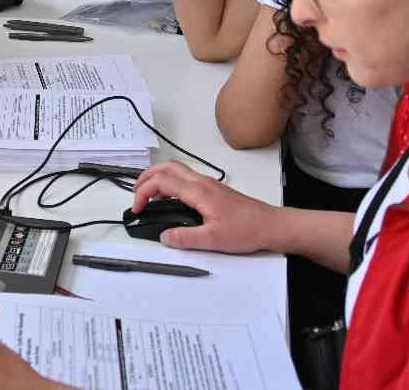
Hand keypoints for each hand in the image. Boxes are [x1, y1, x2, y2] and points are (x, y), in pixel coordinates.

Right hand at [132, 161, 279, 251]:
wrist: (271, 226)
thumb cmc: (247, 230)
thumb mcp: (212, 240)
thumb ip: (184, 238)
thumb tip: (164, 236)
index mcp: (198, 192)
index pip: (162, 182)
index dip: (144, 192)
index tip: (138, 208)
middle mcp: (202, 183)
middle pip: (167, 167)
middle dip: (146, 177)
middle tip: (137, 194)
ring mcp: (209, 184)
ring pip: (177, 170)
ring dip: (159, 178)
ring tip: (150, 196)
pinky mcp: (215, 190)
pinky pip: (186, 178)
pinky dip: (171, 183)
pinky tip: (172, 201)